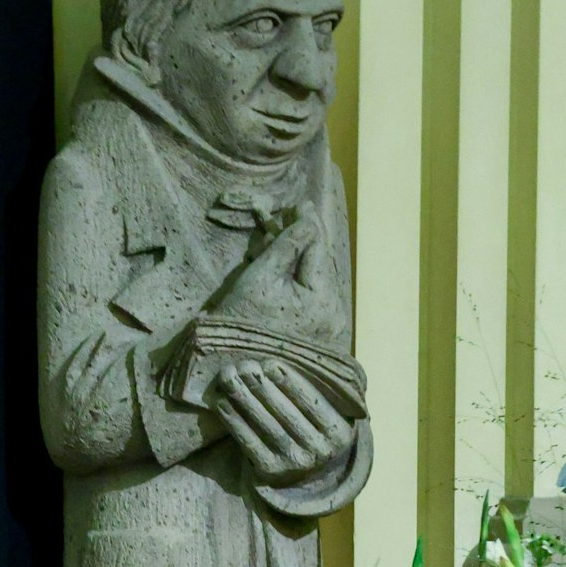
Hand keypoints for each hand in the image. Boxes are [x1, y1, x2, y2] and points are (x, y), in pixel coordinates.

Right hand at [209, 214, 345, 347]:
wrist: (231, 363)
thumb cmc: (241, 318)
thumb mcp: (261, 276)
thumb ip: (288, 244)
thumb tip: (308, 218)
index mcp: (322, 299)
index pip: (318, 248)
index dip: (307, 223)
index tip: (300, 203)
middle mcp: (334, 313)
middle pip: (320, 263)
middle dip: (303, 239)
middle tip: (289, 216)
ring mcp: (330, 325)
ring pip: (317, 278)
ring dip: (301, 258)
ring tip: (280, 241)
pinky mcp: (322, 331)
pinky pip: (314, 295)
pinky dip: (300, 279)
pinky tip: (284, 269)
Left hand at [216, 359, 352, 483]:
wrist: (310, 473)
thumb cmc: (317, 429)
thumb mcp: (332, 414)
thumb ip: (321, 392)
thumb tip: (281, 363)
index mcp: (339, 432)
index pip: (313, 403)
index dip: (290, 382)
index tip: (270, 363)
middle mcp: (319, 451)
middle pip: (286, 413)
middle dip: (262, 387)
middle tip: (244, 366)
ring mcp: (294, 463)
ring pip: (265, 426)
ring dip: (244, 399)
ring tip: (229, 378)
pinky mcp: (270, 471)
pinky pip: (248, 442)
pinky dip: (234, 420)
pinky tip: (222, 402)